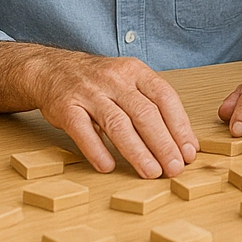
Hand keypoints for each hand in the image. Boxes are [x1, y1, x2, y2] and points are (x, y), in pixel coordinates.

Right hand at [37, 54, 197, 178]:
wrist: (52, 69)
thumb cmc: (99, 81)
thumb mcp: (129, 81)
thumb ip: (153, 106)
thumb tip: (183, 143)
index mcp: (135, 71)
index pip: (164, 98)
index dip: (179, 126)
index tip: (189, 152)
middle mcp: (114, 79)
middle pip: (144, 113)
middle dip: (163, 144)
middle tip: (175, 168)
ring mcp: (89, 92)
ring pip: (117, 124)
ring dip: (137, 152)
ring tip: (151, 172)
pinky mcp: (66, 107)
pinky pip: (83, 131)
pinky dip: (97, 150)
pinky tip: (108, 167)